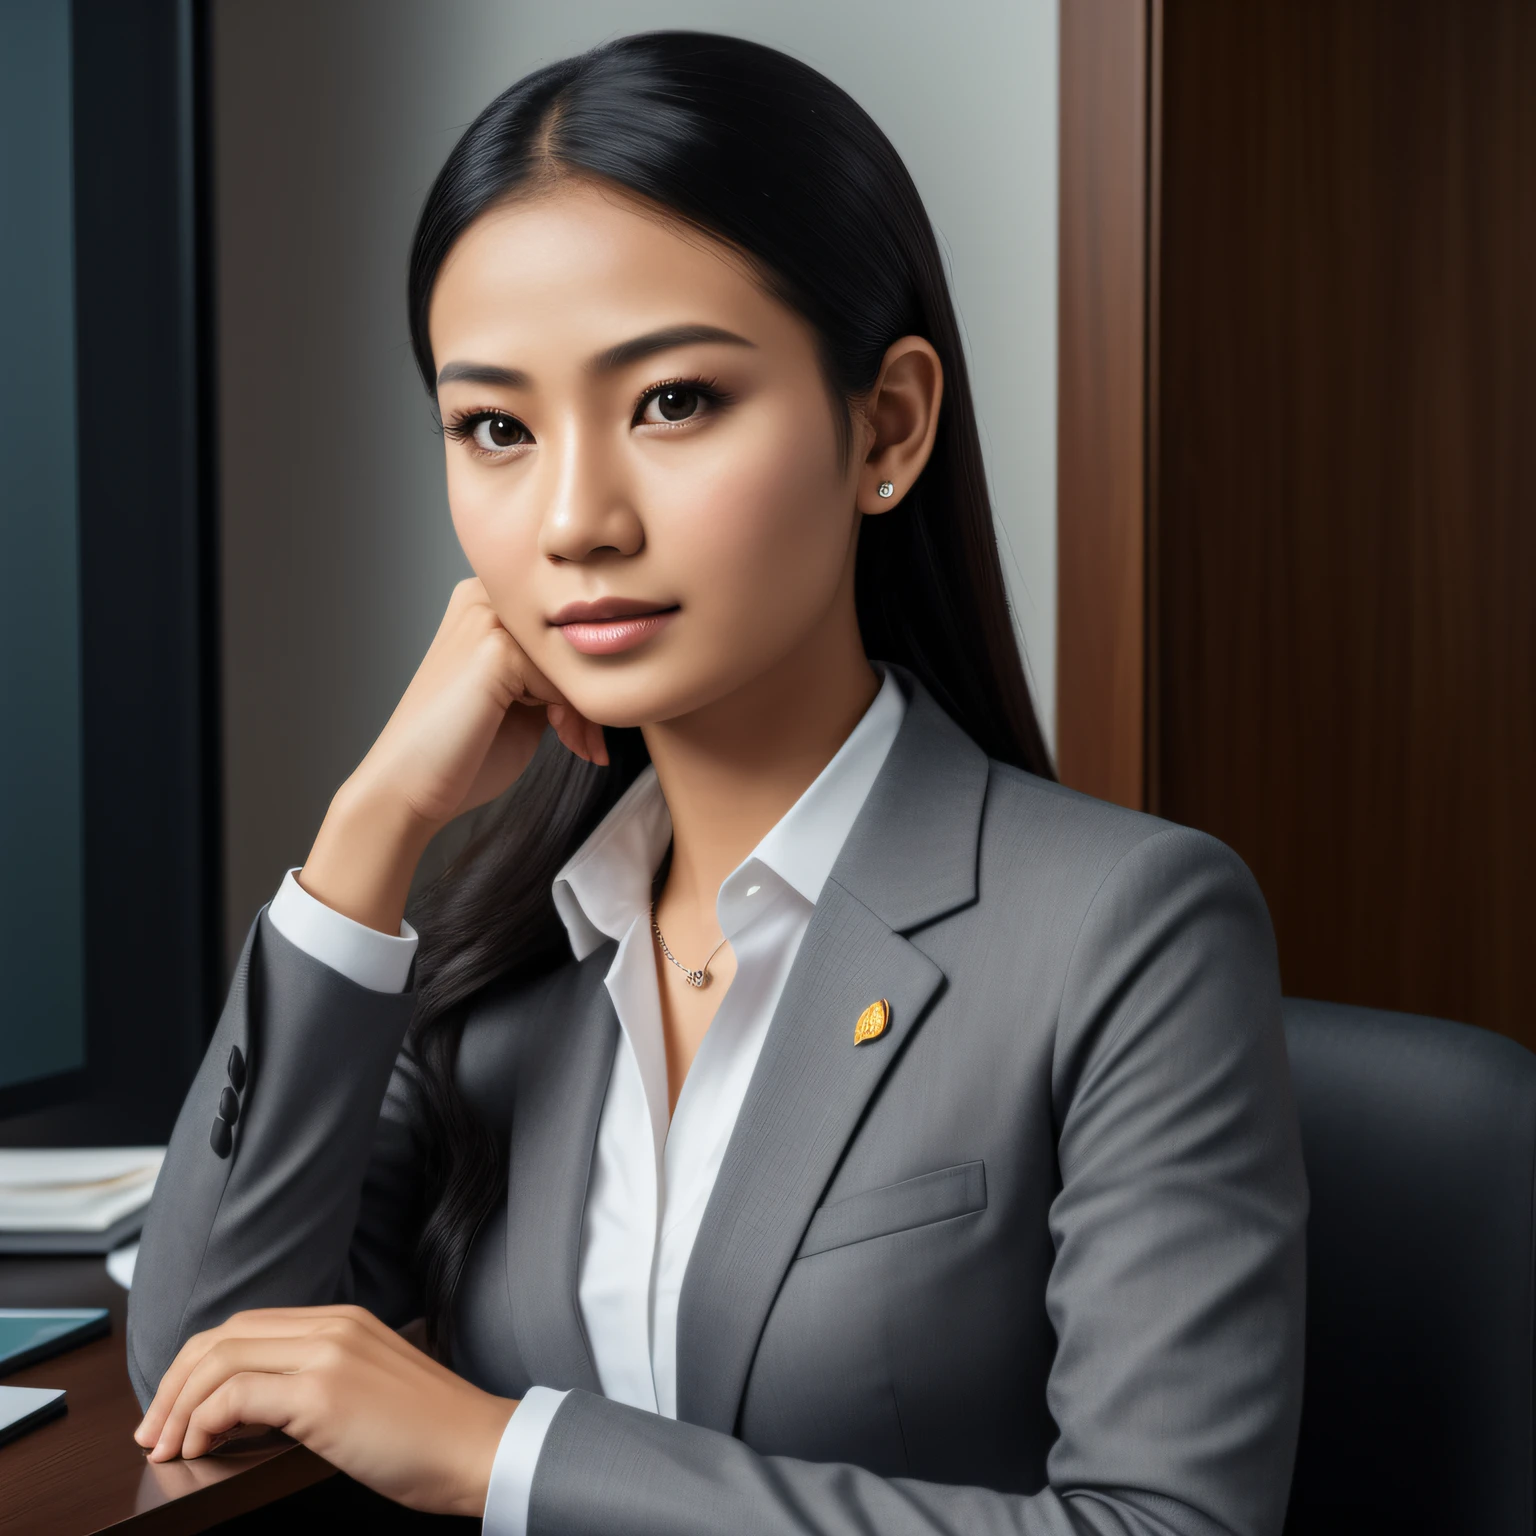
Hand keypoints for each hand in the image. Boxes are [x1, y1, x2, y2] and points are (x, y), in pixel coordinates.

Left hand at [133, 1304, 515, 1517]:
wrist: (479, 1447)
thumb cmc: (431, 1435)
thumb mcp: (370, 1389)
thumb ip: (321, 1379)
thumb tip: (252, 1407)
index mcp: (344, 1321)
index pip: (247, 1326)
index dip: (198, 1366)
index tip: (176, 1411)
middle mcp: (333, 1326)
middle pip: (224, 1335)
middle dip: (175, 1384)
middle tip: (154, 1433)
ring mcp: (328, 1354)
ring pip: (221, 1359)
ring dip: (179, 1407)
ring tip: (167, 1447)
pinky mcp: (324, 1393)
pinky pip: (237, 1394)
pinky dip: (202, 1421)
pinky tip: (199, 1448)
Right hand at [299, 576, 605, 932]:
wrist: (407, 790)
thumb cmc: (461, 753)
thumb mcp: (519, 701)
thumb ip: (551, 674)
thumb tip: (612, 668)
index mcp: (484, 605)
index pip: (563, 625)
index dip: (584, 675)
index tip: (585, 726)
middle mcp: (482, 599)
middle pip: (573, 635)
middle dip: (590, 691)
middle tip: (585, 740)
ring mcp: (486, 619)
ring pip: (574, 656)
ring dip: (587, 707)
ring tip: (578, 745)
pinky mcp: (494, 648)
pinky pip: (565, 678)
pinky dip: (575, 716)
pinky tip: (569, 744)